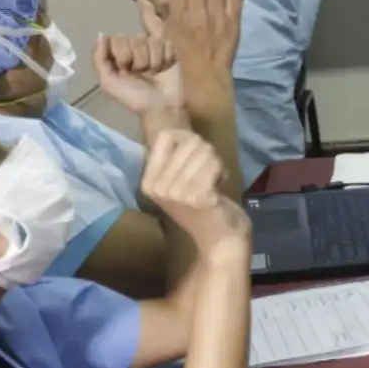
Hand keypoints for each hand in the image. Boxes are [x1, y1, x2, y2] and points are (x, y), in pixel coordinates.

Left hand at [92, 32, 180, 118]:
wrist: (160, 107)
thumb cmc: (134, 97)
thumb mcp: (109, 82)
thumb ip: (99, 58)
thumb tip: (101, 34)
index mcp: (118, 53)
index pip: (117, 38)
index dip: (121, 54)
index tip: (123, 69)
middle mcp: (135, 47)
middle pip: (135, 38)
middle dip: (138, 60)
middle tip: (140, 74)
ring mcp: (153, 47)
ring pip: (151, 41)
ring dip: (152, 62)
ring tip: (153, 74)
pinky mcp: (170, 49)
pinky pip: (166, 44)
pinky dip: (164, 59)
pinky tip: (164, 69)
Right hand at [141, 128, 249, 247]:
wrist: (220, 239)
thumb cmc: (202, 206)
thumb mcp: (177, 181)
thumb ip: (173, 157)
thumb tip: (172, 128)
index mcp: (147, 181)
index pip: (166, 136)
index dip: (187, 139)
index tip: (195, 158)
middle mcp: (157, 187)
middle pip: (190, 142)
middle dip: (207, 154)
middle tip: (207, 176)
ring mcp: (176, 193)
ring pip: (204, 152)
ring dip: (215, 164)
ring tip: (212, 183)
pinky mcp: (197, 197)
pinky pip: (213, 166)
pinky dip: (221, 173)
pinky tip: (218, 189)